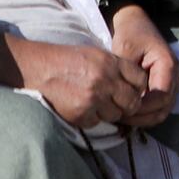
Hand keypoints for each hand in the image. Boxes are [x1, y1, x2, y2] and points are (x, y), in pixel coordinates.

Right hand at [0, 32, 146, 128]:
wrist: (37, 68)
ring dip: (108, 113)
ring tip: (96, 105)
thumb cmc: (67, 60)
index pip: (141, 80)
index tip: (131, 91)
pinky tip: (81, 109)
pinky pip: (96, 123)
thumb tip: (136, 85)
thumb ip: (117, 68)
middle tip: (118, 104)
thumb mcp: (97, 55)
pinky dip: (91, 119)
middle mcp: (106, 80)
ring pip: (116, 115)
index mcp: (112, 62)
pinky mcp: (80, 113)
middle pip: (132, 101)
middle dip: (128, 105)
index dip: (138, 88)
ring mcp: (93, 98)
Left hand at [107, 3, 178, 127]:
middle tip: (117, 117)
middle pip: (163, 109)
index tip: (120, 110)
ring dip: (142, 119)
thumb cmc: (131, 35)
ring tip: (120, 117)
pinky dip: (143, 114)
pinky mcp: (164, 86)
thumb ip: (127, 75)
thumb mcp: (125, 51)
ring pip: (161, 111)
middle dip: (141, 117)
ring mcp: (171, 83)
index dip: (142, 109)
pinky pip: (157, 107)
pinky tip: (125, 112)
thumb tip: (125, 99)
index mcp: (168, 66)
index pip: (161, 98)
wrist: (136, 24)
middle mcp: (175, 77)